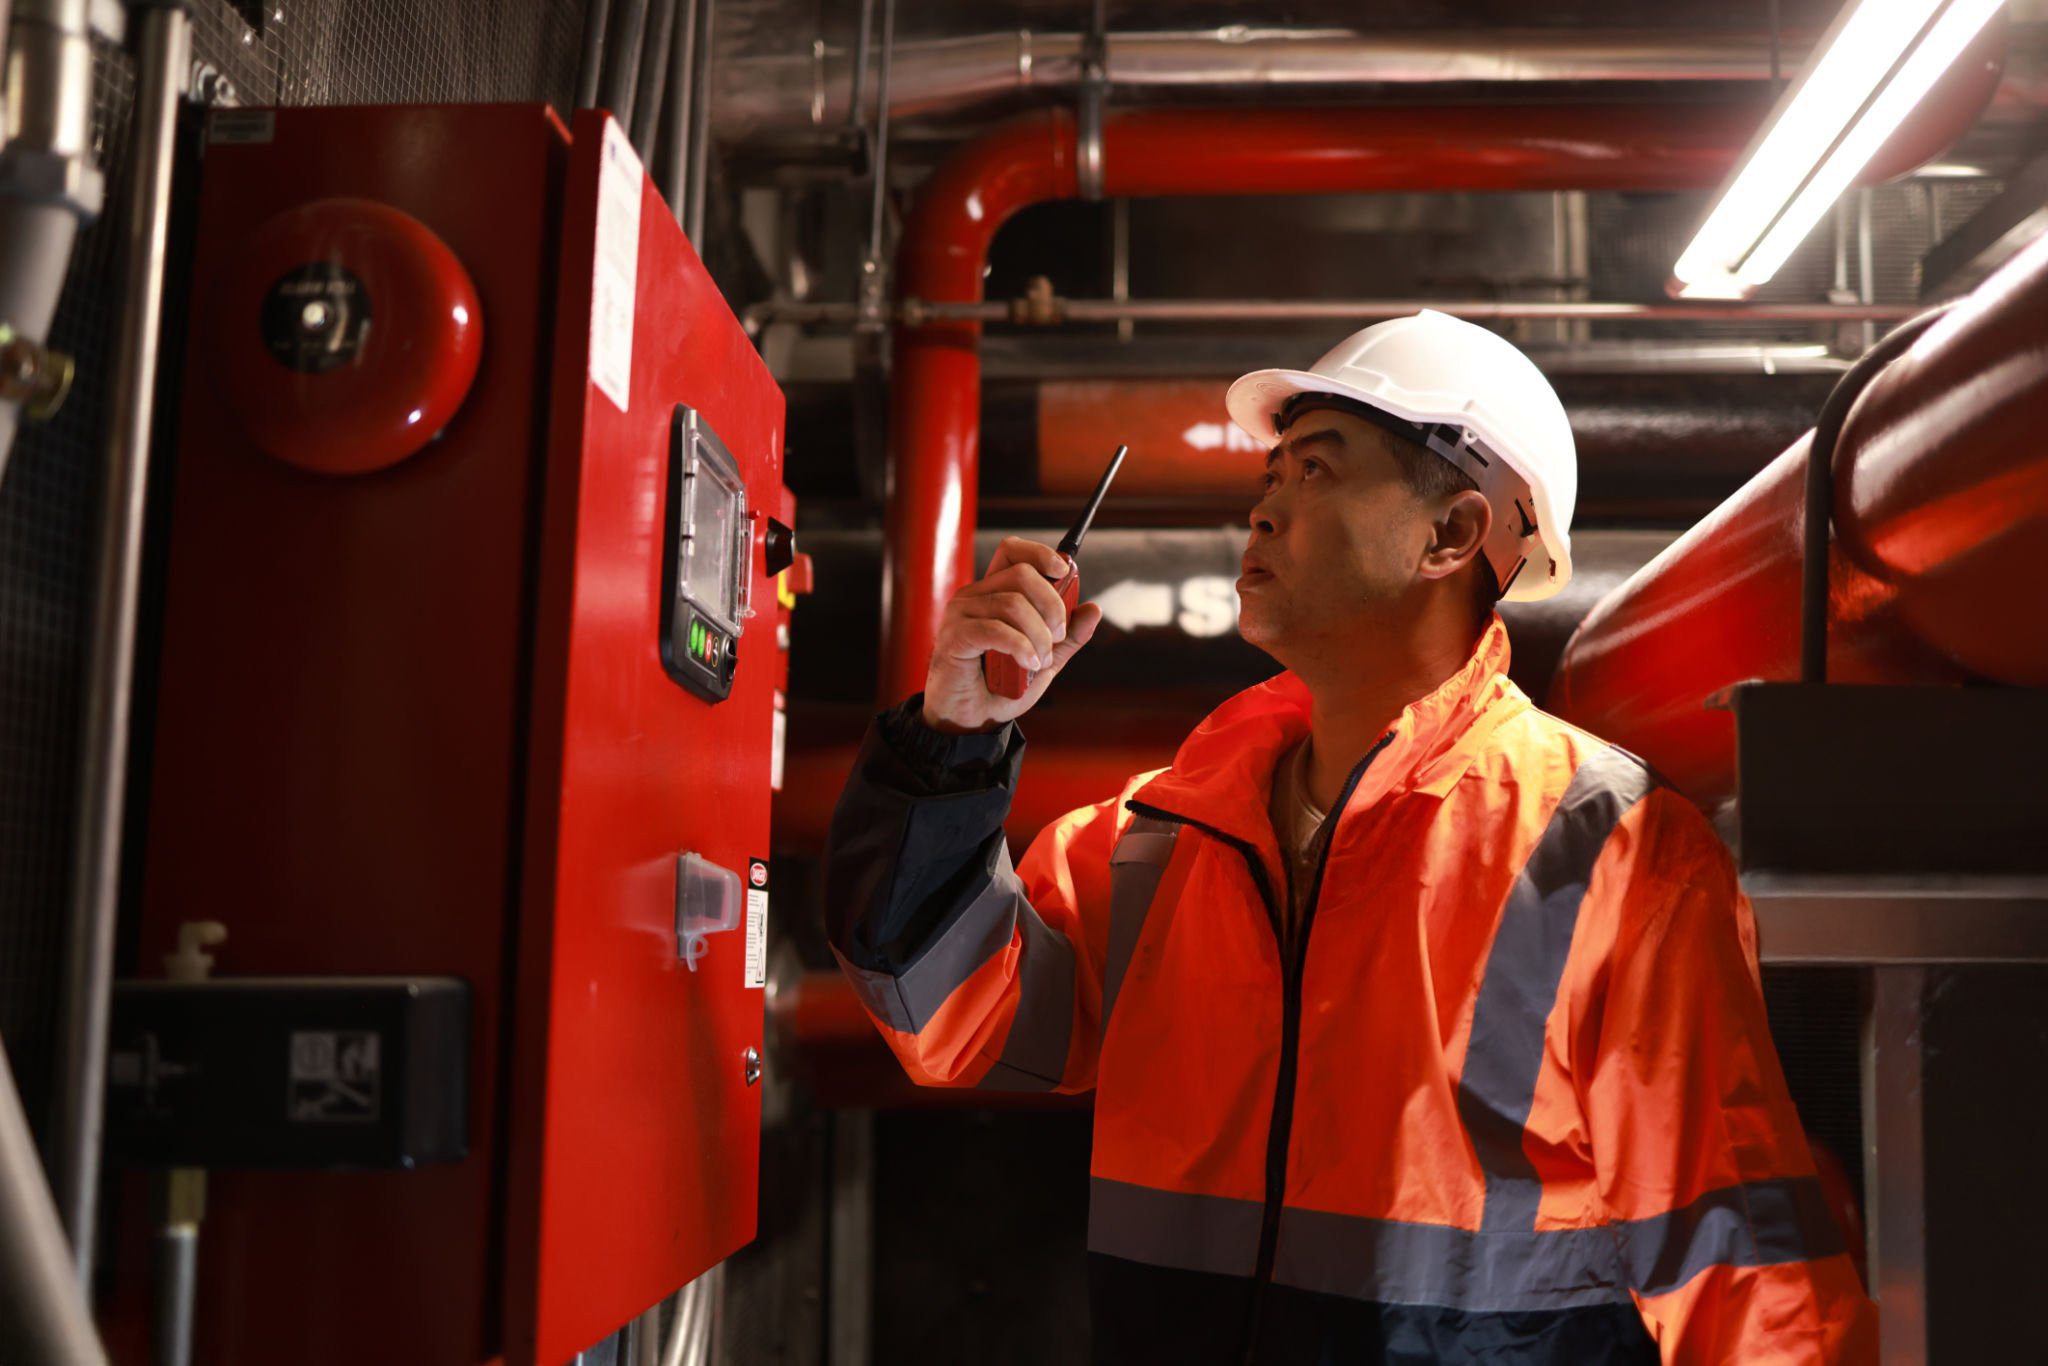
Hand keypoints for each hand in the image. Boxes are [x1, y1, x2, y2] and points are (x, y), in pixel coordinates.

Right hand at [921, 537, 1104, 733]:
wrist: (971, 719)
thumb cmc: (1001, 687)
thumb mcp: (1045, 659)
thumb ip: (1068, 637)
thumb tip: (1094, 609)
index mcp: (994, 592)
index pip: (1013, 550)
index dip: (1041, 553)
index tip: (1064, 572)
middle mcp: (975, 595)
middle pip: (1021, 574)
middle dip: (1052, 605)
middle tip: (1057, 637)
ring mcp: (961, 614)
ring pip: (1013, 604)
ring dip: (1038, 636)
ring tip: (1040, 661)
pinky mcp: (955, 636)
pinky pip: (996, 630)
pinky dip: (1021, 647)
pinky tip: (1027, 664)